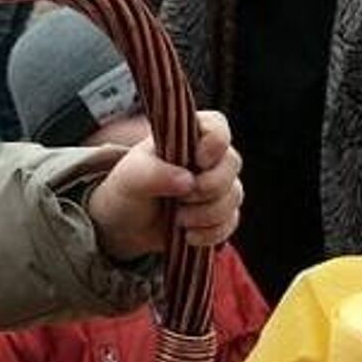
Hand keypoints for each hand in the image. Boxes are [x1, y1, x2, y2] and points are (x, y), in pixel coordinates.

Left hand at [87, 110, 242, 262]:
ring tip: (177, 219)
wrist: (126, 226)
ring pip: (234, 195)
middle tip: (181, 198)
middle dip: (209, 186)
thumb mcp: (131, 177)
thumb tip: (188, 181)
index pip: (217, 126)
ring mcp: (217, 186)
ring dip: (206, 213)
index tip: (198, 160)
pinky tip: (187, 235)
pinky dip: (210, 232)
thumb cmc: (128, 189)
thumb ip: (154, 173)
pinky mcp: (220, 214)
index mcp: (187, 136)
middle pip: (233, 163)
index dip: (215, 142)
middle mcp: (208, 158)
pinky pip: (230, 222)